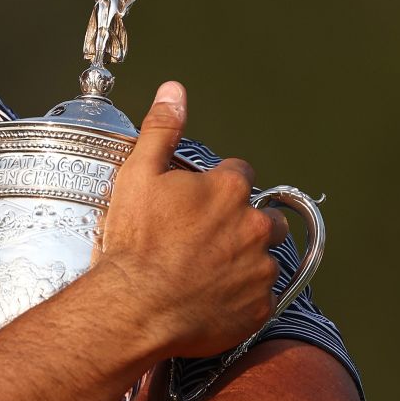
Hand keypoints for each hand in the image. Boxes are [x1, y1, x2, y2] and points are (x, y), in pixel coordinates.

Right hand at [101, 81, 289, 358]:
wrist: (135, 308)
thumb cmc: (135, 244)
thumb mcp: (138, 175)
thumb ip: (161, 130)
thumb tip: (173, 92)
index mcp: (229, 190)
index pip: (240, 175)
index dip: (217, 188)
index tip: (197, 204)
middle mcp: (254, 227)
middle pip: (264, 217)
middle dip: (243, 224)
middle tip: (205, 240)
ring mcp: (259, 270)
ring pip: (264, 258)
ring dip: (244, 261)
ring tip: (206, 273)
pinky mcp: (258, 308)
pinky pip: (259, 300)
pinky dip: (241, 299)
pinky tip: (210, 300)